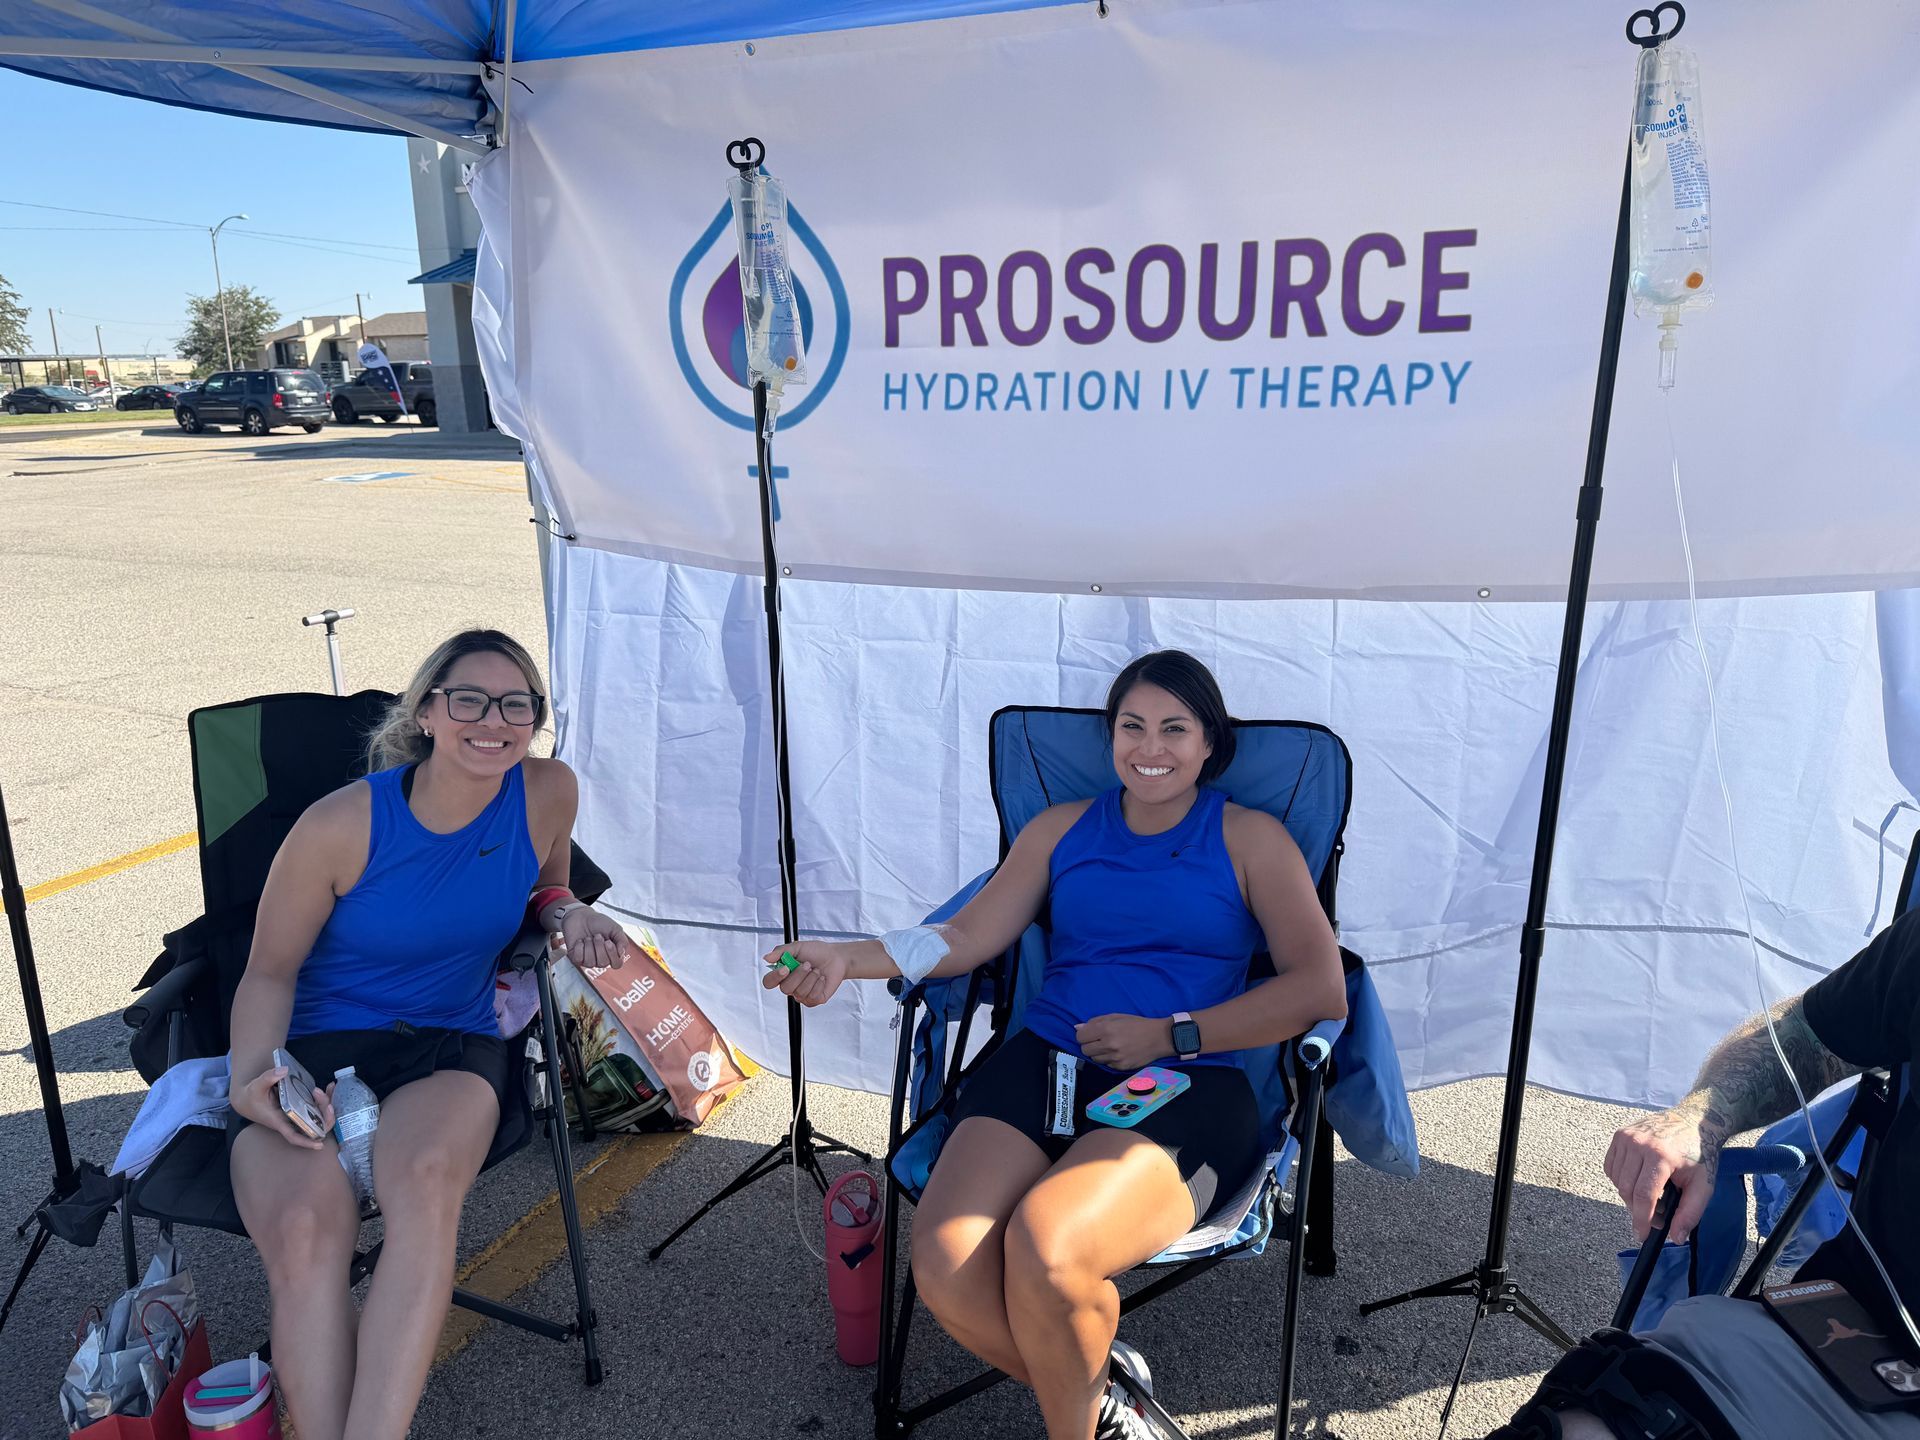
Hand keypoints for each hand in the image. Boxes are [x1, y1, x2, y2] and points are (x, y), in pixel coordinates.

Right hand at [231, 1065, 336, 1151]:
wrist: (248, 1097)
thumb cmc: (251, 1096)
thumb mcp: (256, 1086)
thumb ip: (268, 1077)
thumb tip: (284, 1070)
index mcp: (279, 1121)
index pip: (293, 1136)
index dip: (306, 1142)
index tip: (320, 1145)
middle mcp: (290, 1120)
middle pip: (313, 1125)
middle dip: (324, 1114)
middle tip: (323, 1096)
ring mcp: (296, 1113)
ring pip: (317, 1115)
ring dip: (327, 1103)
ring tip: (330, 1088)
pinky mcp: (299, 1105)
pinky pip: (316, 1105)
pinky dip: (324, 1098)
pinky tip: (329, 1087)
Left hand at [554, 904, 636, 971]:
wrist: (581, 916)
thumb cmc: (598, 922)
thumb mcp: (615, 928)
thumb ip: (622, 941)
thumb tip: (621, 953)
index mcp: (611, 953)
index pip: (617, 964)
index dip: (613, 954)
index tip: (609, 942)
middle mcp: (600, 959)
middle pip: (603, 963)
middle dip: (599, 947)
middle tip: (597, 936)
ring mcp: (588, 960)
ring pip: (590, 962)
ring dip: (589, 946)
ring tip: (588, 938)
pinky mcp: (576, 958)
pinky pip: (579, 959)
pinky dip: (579, 947)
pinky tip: (580, 941)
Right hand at [761, 941, 850, 1006]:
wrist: (836, 957)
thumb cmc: (817, 952)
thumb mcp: (798, 947)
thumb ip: (781, 951)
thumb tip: (767, 958)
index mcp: (783, 973)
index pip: (769, 982)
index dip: (775, 977)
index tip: (785, 968)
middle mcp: (791, 985)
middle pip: (785, 989)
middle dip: (799, 975)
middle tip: (808, 964)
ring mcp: (801, 994)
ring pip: (800, 993)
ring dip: (811, 978)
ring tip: (817, 970)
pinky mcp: (813, 1000)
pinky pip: (812, 997)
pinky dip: (819, 984)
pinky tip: (822, 978)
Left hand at [1074, 1014, 1173, 1070]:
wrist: (1158, 1038)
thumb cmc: (1137, 1024)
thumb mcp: (1116, 1016)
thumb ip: (1095, 1022)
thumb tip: (1078, 1028)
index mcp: (1106, 1029)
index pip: (1080, 1037)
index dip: (1083, 1035)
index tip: (1089, 1034)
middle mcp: (1108, 1044)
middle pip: (1084, 1049)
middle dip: (1089, 1044)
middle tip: (1099, 1040)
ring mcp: (1114, 1058)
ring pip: (1094, 1058)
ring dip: (1098, 1052)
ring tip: (1110, 1046)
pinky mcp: (1120, 1067)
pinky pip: (1106, 1064)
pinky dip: (1109, 1059)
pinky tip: (1118, 1052)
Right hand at [1605, 1107, 1717, 1241]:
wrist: (1694, 1120)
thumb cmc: (1700, 1154)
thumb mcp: (1703, 1186)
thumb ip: (1690, 1214)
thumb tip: (1675, 1238)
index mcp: (1661, 1155)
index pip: (1643, 1195)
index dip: (1642, 1219)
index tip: (1642, 1235)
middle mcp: (1639, 1144)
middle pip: (1627, 1190)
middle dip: (1639, 1210)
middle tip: (1658, 1216)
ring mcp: (1626, 1137)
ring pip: (1617, 1180)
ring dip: (1630, 1195)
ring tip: (1652, 1196)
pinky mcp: (1619, 1135)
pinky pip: (1611, 1167)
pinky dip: (1621, 1180)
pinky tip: (1638, 1180)